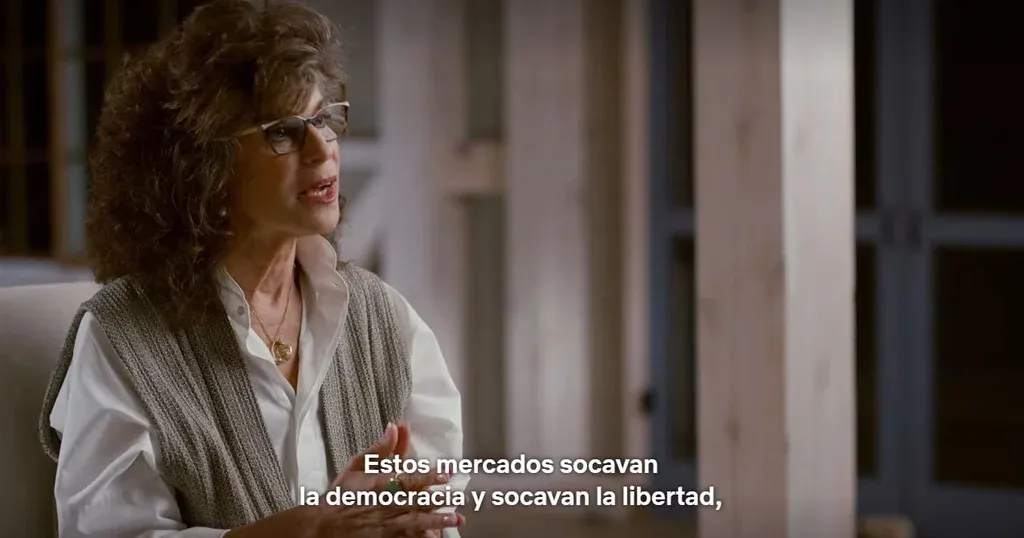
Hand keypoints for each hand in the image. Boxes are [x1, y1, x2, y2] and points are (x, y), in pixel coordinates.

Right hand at [314, 423, 464, 536]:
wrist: (326, 525)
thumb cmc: (342, 494)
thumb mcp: (357, 466)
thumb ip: (380, 449)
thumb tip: (395, 427)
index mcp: (380, 485)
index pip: (407, 479)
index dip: (427, 477)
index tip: (445, 474)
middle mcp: (386, 505)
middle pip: (417, 501)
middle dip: (439, 499)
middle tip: (460, 497)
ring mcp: (388, 524)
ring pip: (416, 522)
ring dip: (437, 521)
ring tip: (456, 519)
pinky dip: (421, 537)